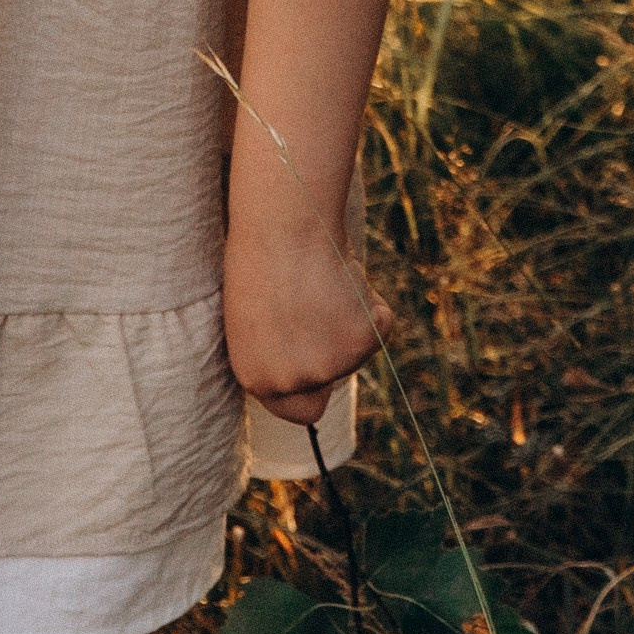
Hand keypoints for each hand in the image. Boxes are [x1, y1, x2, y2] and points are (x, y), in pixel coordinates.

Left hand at [222, 214, 391, 426]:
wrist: (283, 223)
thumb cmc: (261, 254)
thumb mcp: (254, 316)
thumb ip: (278, 351)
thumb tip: (305, 364)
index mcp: (257, 378)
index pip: (298, 411)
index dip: (312, 388)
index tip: (319, 367)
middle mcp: (292, 381)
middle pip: (332, 383)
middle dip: (336, 357)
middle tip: (325, 313)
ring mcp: (329, 365)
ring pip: (356, 350)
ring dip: (348, 320)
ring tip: (321, 279)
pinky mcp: (362, 341)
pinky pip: (379, 324)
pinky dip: (371, 301)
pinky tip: (343, 273)